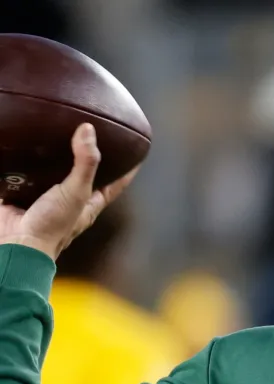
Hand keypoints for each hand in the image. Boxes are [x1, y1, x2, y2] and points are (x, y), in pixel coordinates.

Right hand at [0, 123, 136, 260]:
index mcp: (90, 203)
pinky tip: (29, 148)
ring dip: (57, 159)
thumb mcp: (76, 192)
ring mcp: (48, 198)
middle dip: (90, 159)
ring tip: (61, 134)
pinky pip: (28, 176)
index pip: (116, 183)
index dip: (127, 169)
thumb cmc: (53, 225)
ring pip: (57, 174)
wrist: (18, 243)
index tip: (137, 151)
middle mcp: (72, 201)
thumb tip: (89, 130)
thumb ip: (85, 164)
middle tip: (95, 135)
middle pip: (86, 176)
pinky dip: (30, 164)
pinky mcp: (24, 195)